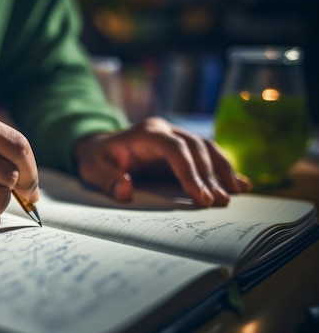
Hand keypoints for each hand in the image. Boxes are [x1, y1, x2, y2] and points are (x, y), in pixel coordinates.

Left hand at [73, 117, 249, 205]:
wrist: (100, 148)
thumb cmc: (97, 160)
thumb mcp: (92, 170)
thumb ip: (107, 180)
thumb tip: (125, 189)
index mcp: (146, 133)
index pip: (174, 148)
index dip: (189, 171)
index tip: (200, 196)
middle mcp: (165, 130)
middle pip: (195, 148)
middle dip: (209, 175)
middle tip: (219, 202)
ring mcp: (176, 135)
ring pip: (206, 148)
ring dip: (222, 170)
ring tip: (235, 194)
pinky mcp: (183, 146)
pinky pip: (208, 153)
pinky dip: (223, 168)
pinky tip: (240, 184)